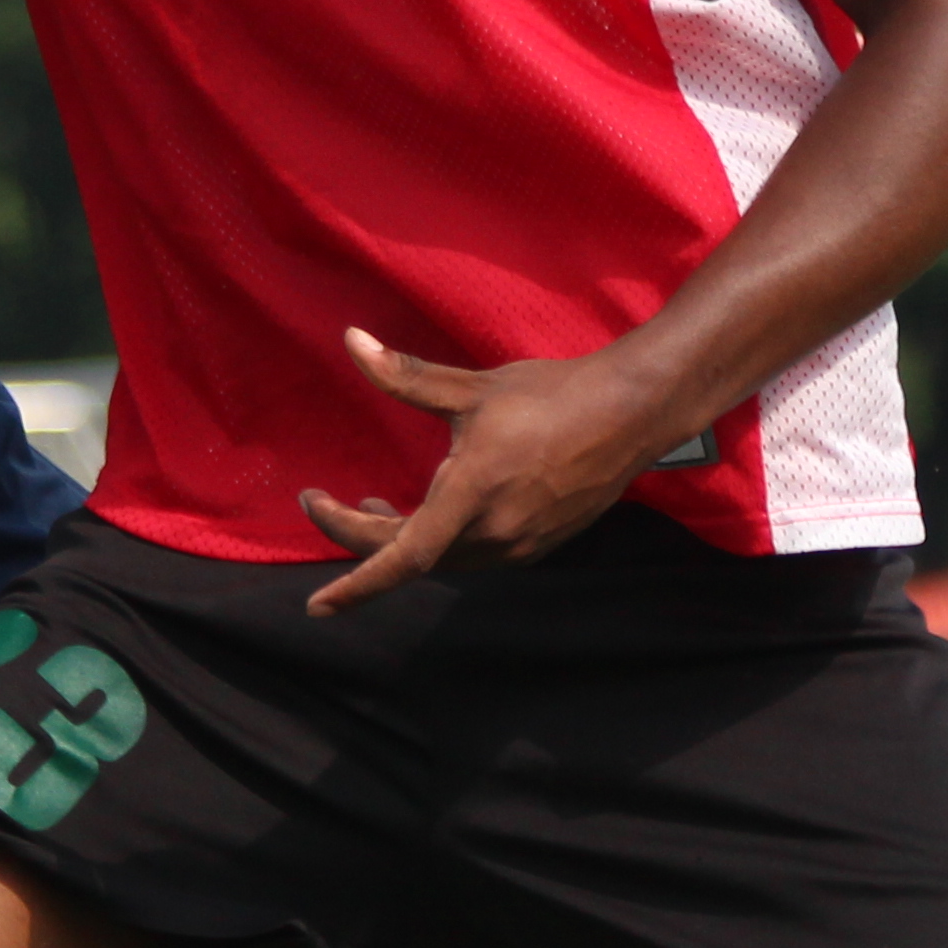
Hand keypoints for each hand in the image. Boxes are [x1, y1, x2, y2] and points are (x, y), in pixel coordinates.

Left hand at [298, 328, 701, 614]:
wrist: (631, 413)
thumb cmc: (551, 394)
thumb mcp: (472, 386)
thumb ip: (405, 376)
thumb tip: (350, 342)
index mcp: (472, 492)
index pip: (401, 556)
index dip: (355, 585)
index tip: (316, 605)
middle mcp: (493, 531)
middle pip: (410, 555)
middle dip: (361, 534)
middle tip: (324, 504)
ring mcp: (518, 545)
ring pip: (441, 558)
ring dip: (401, 537)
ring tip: (375, 503)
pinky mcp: (536, 546)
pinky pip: (472, 554)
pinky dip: (440, 539)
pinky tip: (436, 509)